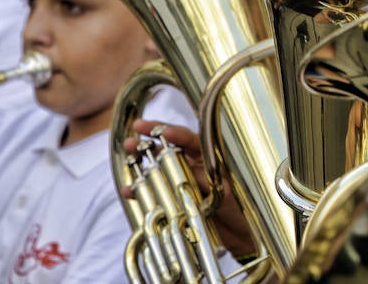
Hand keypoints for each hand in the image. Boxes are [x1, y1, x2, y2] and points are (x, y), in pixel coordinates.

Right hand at [122, 119, 257, 257]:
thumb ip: (205, 179)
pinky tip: (129, 190)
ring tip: (128, 157)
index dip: (175, 133)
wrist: (240, 236)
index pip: (189, 139)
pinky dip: (141, 191)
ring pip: (158, 169)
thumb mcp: (223, 191)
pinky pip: (155, 193)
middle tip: (133, 137)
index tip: (162, 131)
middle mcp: (193, 167)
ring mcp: (182, 184)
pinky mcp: (174, 202)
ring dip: (142, 163)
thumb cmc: (238, 209)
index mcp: (208, 158)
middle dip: (149, 142)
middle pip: (168, 150)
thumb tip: (186, 169)